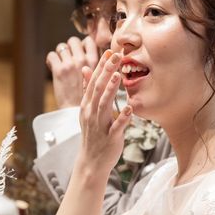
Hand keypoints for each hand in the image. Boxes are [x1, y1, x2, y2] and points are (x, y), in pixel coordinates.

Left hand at [46, 36, 98, 108]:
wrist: (74, 111)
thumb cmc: (86, 97)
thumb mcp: (96, 79)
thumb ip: (94, 66)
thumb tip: (87, 53)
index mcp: (94, 62)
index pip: (89, 40)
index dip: (83, 44)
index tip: (80, 52)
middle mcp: (82, 60)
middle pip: (73, 40)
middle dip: (70, 47)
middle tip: (68, 58)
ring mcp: (70, 64)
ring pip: (62, 46)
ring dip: (60, 54)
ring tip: (61, 63)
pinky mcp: (59, 70)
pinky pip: (51, 55)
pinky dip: (51, 60)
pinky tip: (53, 67)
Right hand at [78, 50, 131, 176]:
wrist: (91, 161)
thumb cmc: (93, 135)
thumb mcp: (87, 111)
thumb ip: (87, 90)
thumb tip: (85, 69)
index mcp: (86, 106)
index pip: (93, 82)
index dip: (101, 67)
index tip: (110, 52)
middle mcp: (91, 114)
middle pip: (98, 89)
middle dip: (107, 72)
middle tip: (116, 56)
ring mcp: (99, 126)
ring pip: (104, 105)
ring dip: (111, 90)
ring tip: (118, 76)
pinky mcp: (109, 138)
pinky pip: (116, 126)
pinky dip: (122, 117)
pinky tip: (130, 108)